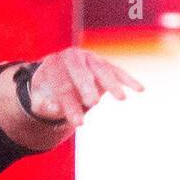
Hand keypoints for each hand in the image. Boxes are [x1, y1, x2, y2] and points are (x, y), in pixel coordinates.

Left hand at [27, 48, 144, 126]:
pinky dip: (127, 79)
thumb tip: (55, 109)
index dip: (69, 105)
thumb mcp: (39, 101)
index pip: (61, 85)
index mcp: (52, 65)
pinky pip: (115, 70)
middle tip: (93, 103)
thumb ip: (44, 106)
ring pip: (100, 68)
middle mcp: (71, 56)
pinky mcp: (101, 63)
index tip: (79, 123)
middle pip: (80, 71)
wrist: (54, 75)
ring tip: (121, 99)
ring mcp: (88, 58)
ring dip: (111, 83)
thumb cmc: (47, 93)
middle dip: (87, 87)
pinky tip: (140, 89)